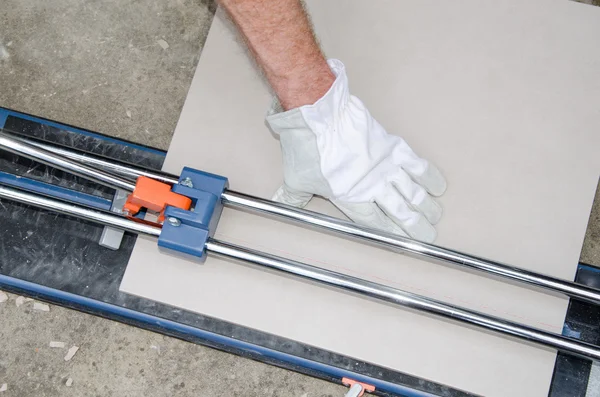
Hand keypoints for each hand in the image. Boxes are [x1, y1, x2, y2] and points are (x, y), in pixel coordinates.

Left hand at [266, 59, 446, 242]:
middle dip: (416, 226)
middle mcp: (371, 185)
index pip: (376, 222)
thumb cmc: (307, 147)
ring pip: (412, 191)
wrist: (319, 115)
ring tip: (436, 216)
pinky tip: (439, 188)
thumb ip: (292, 196)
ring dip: (427, 205)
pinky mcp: (392, 146)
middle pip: (400, 211)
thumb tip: (278, 205)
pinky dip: (430, 176)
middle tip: (429, 236)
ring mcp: (384, 166)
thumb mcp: (295, 178)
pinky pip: (417, 165)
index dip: (392, 234)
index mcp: (350, 197)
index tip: (404, 243)